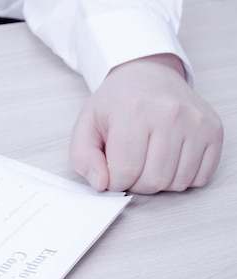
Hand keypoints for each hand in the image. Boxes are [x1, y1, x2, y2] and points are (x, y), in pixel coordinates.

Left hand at [70, 53, 222, 193]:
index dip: (115, 182)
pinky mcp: (213, 129)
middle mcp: (169, 113)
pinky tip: (168, 161)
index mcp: (133, 110)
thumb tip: (102, 184)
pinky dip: (182, 178)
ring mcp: (196, 121)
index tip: (112, 171)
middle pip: (154, 180)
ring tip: (147, 162)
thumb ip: (84, 160)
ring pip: (178, 182)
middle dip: (136, 184)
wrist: (146, 75)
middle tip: (129, 167)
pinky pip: (201, 176)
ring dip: (159, 183)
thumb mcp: (86, 127)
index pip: (126, 172)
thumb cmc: (116, 104)